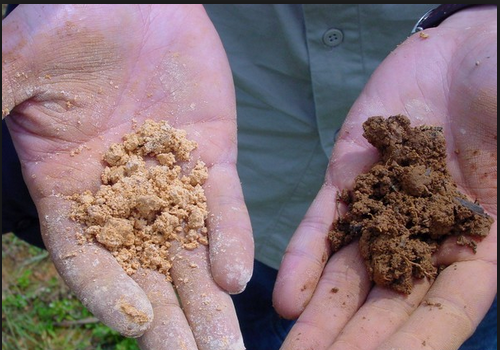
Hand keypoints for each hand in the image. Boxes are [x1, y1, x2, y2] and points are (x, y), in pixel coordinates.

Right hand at [2, 5, 252, 348]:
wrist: (138, 1)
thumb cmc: (74, 22)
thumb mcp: (22, 64)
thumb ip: (0, 101)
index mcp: (72, 188)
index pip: (88, 258)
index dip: (109, 294)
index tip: (138, 325)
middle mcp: (125, 196)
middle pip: (147, 274)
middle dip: (171, 323)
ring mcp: (174, 181)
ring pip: (191, 253)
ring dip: (209, 302)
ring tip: (228, 348)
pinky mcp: (214, 159)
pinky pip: (225, 206)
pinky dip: (230, 238)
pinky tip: (234, 276)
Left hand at [274, 6, 496, 349]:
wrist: (461, 52)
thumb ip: (498, 204)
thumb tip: (486, 240)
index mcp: (474, 242)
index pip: (445, 309)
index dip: (415, 345)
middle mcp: (422, 236)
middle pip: (387, 303)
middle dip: (354, 341)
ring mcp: (379, 209)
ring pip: (348, 272)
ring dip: (321, 314)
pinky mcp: (345, 181)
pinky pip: (321, 224)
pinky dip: (304, 259)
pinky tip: (286, 296)